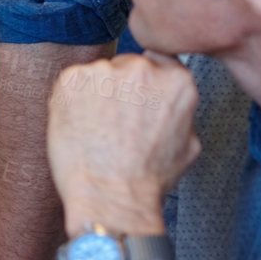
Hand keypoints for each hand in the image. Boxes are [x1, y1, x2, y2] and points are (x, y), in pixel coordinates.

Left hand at [47, 51, 198, 233]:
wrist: (110, 197)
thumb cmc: (147, 180)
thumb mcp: (188, 144)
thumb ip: (180, 110)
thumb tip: (170, 102)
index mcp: (176, 80)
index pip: (158, 63)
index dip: (145, 85)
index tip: (137, 100)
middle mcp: (142, 68)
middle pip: (127, 66)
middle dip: (121, 89)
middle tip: (116, 123)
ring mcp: (105, 70)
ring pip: (98, 75)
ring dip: (96, 95)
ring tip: (97, 130)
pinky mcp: (72, 79)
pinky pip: (72, 83)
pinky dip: (72, 101)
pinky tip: (80, 127)